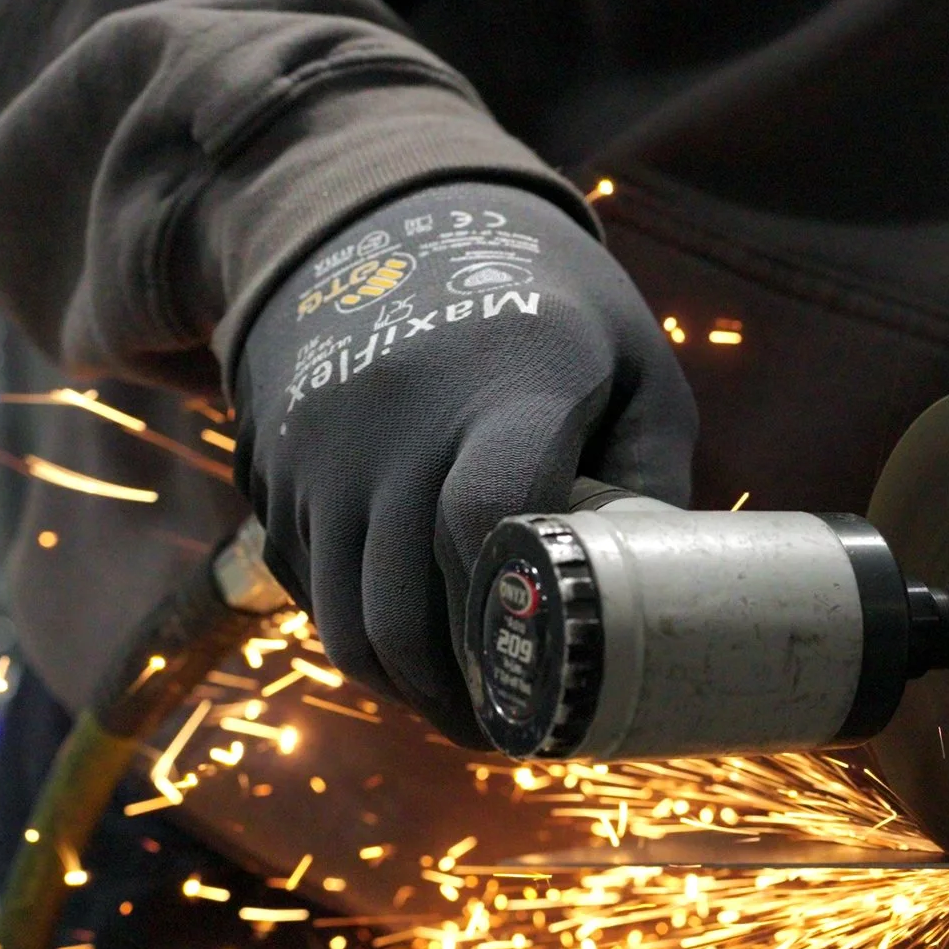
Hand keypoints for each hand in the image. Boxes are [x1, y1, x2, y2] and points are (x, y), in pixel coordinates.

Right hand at [233, 181, 695, 743]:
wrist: (389, 216)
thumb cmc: (548, 304)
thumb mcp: (634, 360)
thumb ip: (657, 469)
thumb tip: (675, 590)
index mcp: (505, 387)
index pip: (486, 514)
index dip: (511, 608)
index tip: (552, 666)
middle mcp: (394, 421)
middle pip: (403, 603)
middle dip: (456, 693)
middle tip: (511, 732)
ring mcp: (321, 447)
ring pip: (343, 614)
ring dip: (401, 685)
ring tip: (461, 714)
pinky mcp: (274, 465)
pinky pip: (305, 581)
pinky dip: (353, 633)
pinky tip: (406, 657)